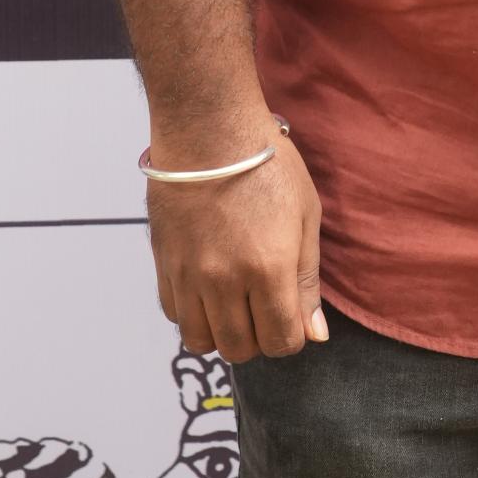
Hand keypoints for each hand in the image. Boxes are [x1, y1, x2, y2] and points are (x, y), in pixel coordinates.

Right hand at [147, 124, 327, 362]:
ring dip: (222, 330)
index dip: (291, 335)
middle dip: (258, 337)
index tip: (290, 314)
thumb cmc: (266, 163)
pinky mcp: (164, 264)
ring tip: (234, 300)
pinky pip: (175, 315)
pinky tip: (207, 286)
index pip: (281, 342)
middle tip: (263, 304)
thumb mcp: (305, 214)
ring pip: (203, 340)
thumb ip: (308, 279)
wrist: (209, 128)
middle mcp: (226, 281)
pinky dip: (193, 313)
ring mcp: (190, 275)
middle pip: (240, 348)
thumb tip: (313, 334)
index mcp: (270, 268)